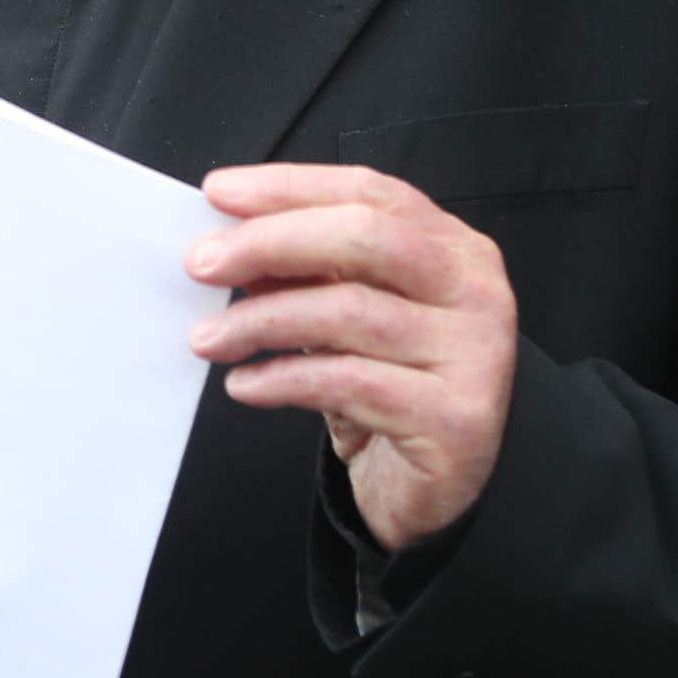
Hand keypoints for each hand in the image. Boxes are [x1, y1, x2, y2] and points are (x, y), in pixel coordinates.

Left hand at [187, 164, 518, 553]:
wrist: (434, 491)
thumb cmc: (388, 389)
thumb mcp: (345, 319)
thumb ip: (305, 273)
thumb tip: (229, 240)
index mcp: (454, 248)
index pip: (369, 192)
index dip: (290, 187)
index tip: (219, 194)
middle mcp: (474, 291)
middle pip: (366, 237)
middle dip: (271, 242)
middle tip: (202, 263)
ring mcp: (474, 354)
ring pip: (351, 311)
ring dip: (262, 320)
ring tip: (207, 339)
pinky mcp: (455, 418)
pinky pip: (350, 383)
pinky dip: (283, 380)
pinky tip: (245, 384)